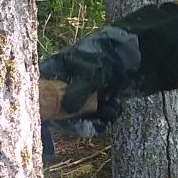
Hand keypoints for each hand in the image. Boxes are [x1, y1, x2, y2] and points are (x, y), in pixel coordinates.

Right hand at [37, 2, 177, 138]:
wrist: (139, 54)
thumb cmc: (108, 56)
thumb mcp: (91, 73)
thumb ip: (76, 92)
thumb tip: (65, 111)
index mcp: (55, 69)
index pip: (38, 90)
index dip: (40, 107)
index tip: (46, 122)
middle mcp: (64, 83)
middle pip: (58, 110)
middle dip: (76, 120)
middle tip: (90, 123)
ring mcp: (80, 93)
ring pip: (77, 117)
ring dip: (94, 119)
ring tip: (111, 110)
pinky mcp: (95, 101)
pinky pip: (93, 118)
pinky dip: (104, 117)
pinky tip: (115, 109)